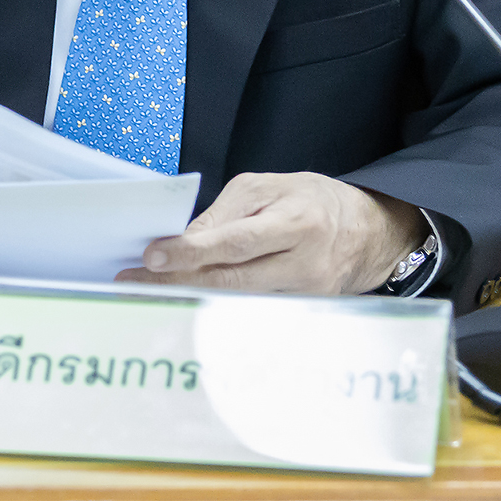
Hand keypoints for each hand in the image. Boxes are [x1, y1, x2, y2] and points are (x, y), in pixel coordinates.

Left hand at [116, 172, 427, 294]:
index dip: (191, 251)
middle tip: (134, 281)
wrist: (366, 231)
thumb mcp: (268, 187)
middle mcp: (304, 262)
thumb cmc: (311, 201)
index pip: (235, 241)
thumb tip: (185, 241)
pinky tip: (189, 304)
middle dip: (178, 281)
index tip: (153, 257)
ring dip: (191, 297)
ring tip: (149, 292)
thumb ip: (225, 213)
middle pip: (232, 280)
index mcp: (296, 221)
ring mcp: (305, 294)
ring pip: (238, 302)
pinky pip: (253, 313)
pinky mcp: (304, 313)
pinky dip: (218, 309)